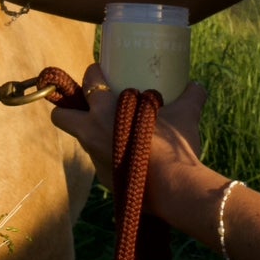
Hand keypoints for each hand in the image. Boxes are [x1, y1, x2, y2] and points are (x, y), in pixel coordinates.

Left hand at [52, 63, 209, 214]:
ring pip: (82, 139)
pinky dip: (110, 155)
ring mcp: (95, 158)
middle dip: (69, 108)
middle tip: (92, 104)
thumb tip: (198, 86)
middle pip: (61, 115)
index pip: (88, 82)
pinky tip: (131, 155)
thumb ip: (191, 96)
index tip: (103, 71)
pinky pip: (101, 161)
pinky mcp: (104, 178)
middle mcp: (91, 133)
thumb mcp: (185, 115)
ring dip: (94, 132)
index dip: (94, 73)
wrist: (173, 188)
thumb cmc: (173, 146)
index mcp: (104, 110)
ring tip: (118, 129)